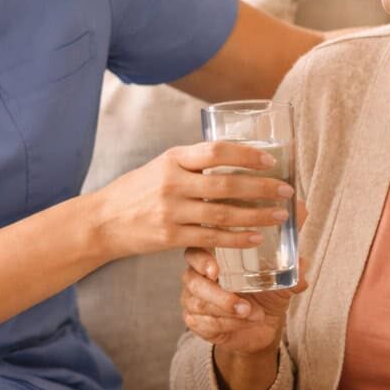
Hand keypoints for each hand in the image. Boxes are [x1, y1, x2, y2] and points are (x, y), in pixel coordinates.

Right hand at [87, 142, 293, 260]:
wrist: (103, 221)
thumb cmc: (138, 191)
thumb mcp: (161, 167)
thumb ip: (192, 164)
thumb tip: (234, 158)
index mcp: (173, 159)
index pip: (215, 150)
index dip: (246, 153)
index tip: (270, 159)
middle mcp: (172, 183)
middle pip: (226, 184)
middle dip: (262, 187)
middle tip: (286, 190)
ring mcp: (171, 211)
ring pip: (223, 214)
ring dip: (256, 215)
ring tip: (280, 215)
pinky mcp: (170, 237)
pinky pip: (211, 238)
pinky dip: (237, 239)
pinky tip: (256, 238)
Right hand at [181, 237, 308, 358]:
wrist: (261, 328)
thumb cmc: (265, 293)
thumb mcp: (280, 280)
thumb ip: (290, 268)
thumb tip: (303, 262)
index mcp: (212, 257)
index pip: (196, 252)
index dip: (202, 260)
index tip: (216, 270)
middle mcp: (197, 277)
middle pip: (194, 281)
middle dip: (217, 293)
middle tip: (240, 300)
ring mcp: (193, 300)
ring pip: (201, 304)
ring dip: (229, 310)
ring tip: (253, 313)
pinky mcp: (196, 322)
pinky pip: (206, 322)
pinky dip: (228, 323)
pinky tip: (245, 321)